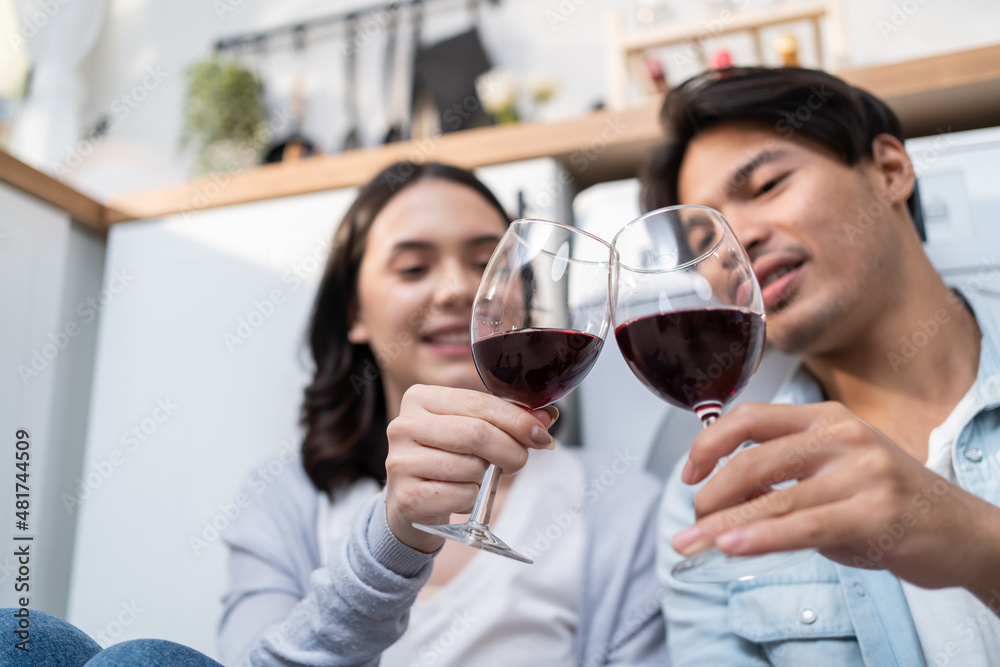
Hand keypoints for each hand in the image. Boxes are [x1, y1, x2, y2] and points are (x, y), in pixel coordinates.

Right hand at [384, 384, 554, 552]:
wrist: (411, 504)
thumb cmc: (444, 459)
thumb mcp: (471, 430)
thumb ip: (506, 420)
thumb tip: (545, 419)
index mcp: (420, 398)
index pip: (479, 403)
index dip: (517, 420)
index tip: (541, 435)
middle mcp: (403, 425)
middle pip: (478, 434)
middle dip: (511, 450)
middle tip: (519, 461)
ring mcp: (401, 462)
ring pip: (472, 467)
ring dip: (485, 477)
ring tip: (472, 477)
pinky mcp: (406, 497)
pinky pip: (463, 495)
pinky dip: (471, 499)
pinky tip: (457, 495)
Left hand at [672, 401, 999, 603]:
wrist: (962, 531)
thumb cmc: (890, 501)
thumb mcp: (836, 471)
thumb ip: (786, 475)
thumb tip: (723, 500)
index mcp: (827, 418)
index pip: (751, 417)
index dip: (709, 443)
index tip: (688, 472)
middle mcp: (842, 437)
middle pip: (754, 460)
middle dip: (711, 494)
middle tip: (691, 521)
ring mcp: (860, 473)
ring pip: (772, 499)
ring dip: (722, 525)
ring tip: (691, 543)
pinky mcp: (873, 513)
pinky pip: (802, 526)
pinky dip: (760, 537)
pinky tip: (731, 547)